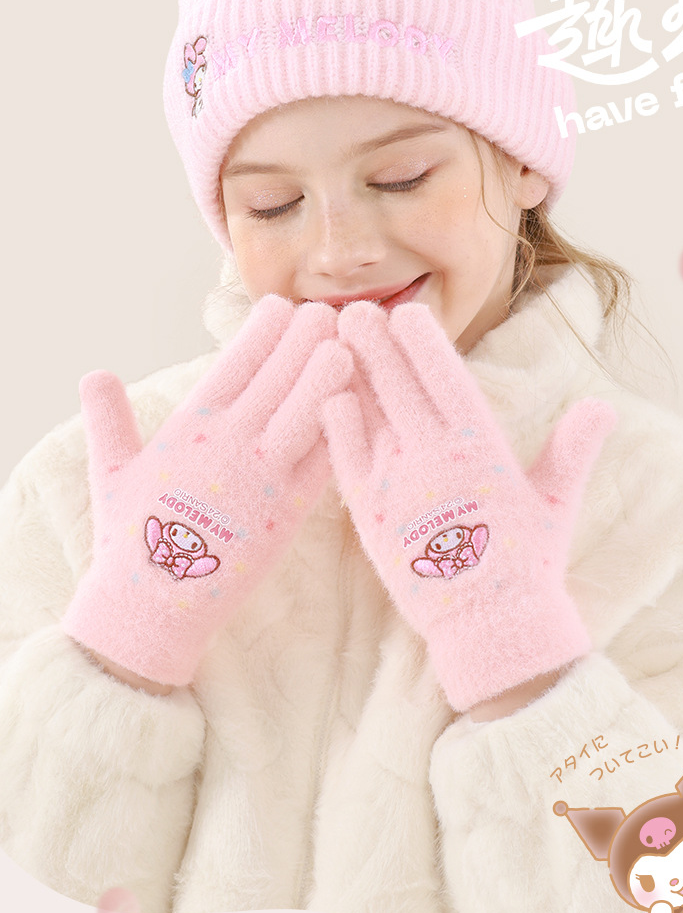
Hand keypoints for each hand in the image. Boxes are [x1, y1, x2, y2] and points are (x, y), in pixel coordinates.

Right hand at [62, 296, 352, 686]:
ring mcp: (261, 478)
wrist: (152, 607)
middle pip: (275, 379)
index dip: (259, 332)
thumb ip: (109, 420)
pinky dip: (341, 433)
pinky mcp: (288, 515)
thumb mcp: (111, 472)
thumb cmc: (129, 541)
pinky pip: (322, 464)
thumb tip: (93, 375)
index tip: (280, 306)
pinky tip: (358, 408)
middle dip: (302, 340)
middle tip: (327, 312)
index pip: (232, 365)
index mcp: (189, 430)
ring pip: (303, 413)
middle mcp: (229, 446)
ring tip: (348, 344)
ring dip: (326, 375)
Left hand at [321, 300, 616, 713]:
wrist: (491, 628)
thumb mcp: (556, 503)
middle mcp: (437, 459)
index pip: (447, 379)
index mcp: (483, 449)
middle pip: (400, 388)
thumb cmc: (527, 566)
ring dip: (352, 373)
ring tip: (332, 338)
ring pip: (370, 415)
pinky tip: (325, 396)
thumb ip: (571, 449)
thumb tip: (603, 407)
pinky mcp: (371, 516)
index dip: (425, 342)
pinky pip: (347, 459)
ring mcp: (399, 486)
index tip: (407, 312)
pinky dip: (336, 425)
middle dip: (378, 345)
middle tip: (354, 311)